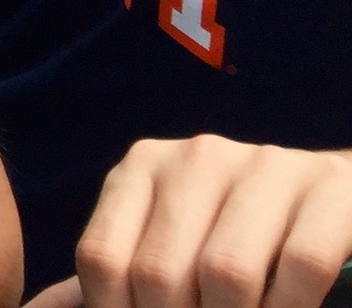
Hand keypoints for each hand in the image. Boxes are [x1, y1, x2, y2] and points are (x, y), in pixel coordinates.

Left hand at [28, 137, 351, 307]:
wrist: (335, 197)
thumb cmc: (238, 232)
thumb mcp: (169, 239)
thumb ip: (115, 272)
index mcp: (143, 167)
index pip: (102, 260)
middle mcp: (196, 158)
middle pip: (159, 273)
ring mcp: (264, 166)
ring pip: (226, 273)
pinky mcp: (328, 189)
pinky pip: (300, 267)